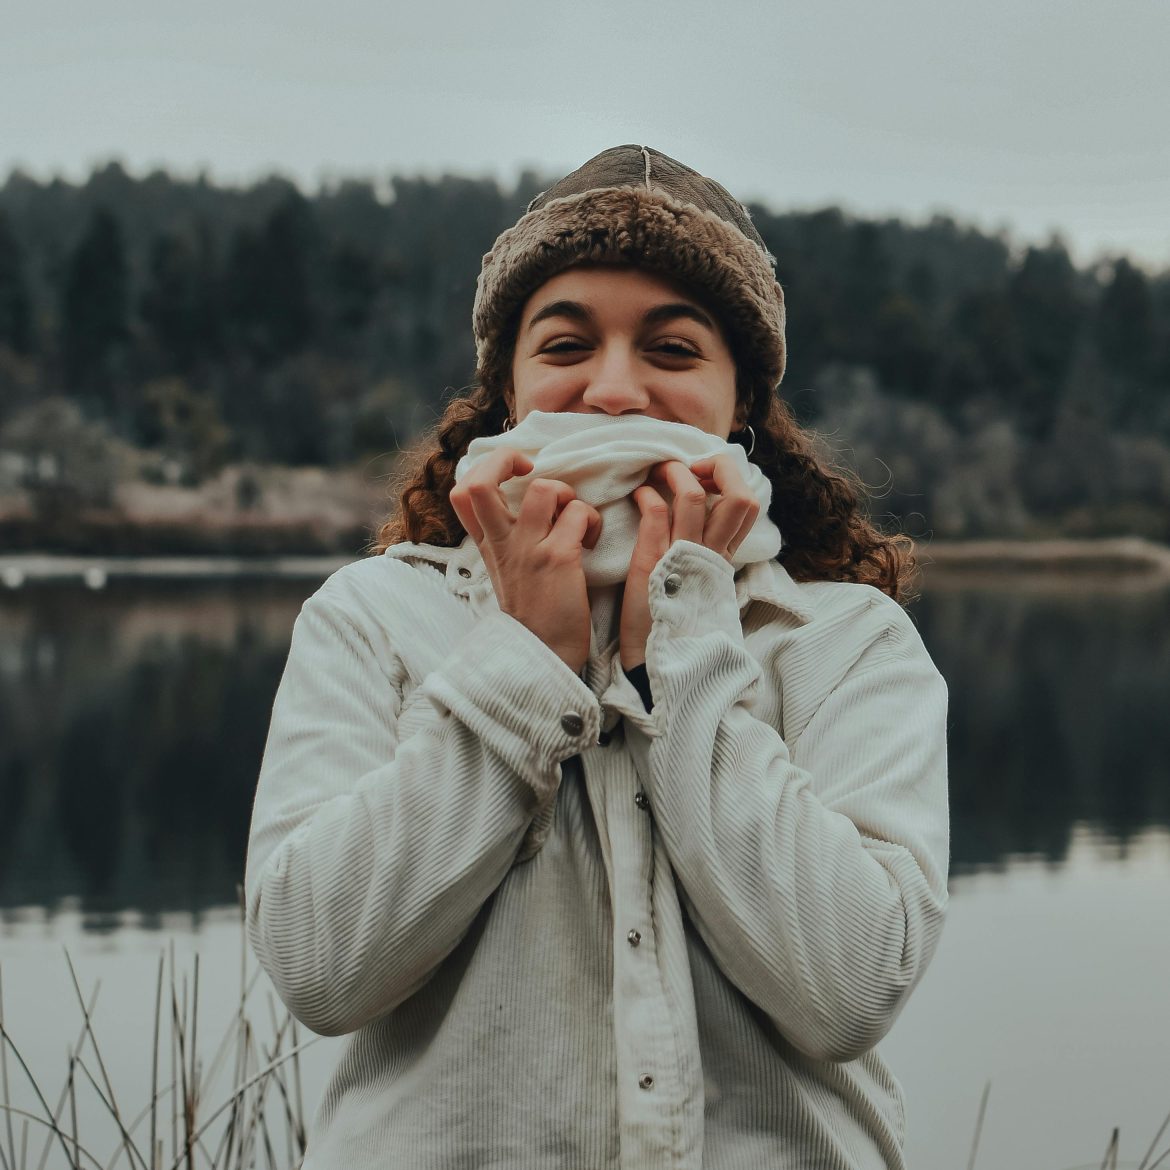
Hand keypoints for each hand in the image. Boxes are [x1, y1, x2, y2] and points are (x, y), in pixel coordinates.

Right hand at [449, 448, 601, 674]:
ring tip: (575, 518)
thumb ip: (507, 538)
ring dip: (568, 495)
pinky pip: (579, 513)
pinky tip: (592, 541)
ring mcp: (528, 549)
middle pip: (479, 481)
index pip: (462, 492)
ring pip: (544, 488)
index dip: (488, 468)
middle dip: (509, 458)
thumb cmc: (535, 613)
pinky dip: (592, 521)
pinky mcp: (558, 558)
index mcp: (489, 545)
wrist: (545, 656)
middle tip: (534, 472)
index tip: (517, 475)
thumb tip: (527, 502)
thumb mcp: (507, 572)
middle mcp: (502, 543)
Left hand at [619, 455, 759, 670]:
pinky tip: (637, 497)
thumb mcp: (699, 588)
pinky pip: (656, 512)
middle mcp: (711, 555)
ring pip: (695, 496)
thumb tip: (700, 528)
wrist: (657, 667)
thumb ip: (704, 558)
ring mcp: (683, 557)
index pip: (747, 507)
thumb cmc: (672, 628)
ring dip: (676, 473)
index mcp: (723, 561)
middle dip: (718, 466)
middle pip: (739, 495)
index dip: (731, 480)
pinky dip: (646, 495)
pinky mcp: (653, 563)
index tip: (707, 476)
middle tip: (692, 465)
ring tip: (659, 471)